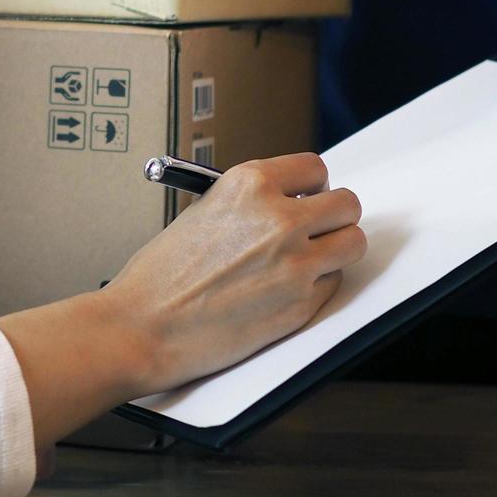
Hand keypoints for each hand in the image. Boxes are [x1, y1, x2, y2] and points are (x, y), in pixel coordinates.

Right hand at [100, 153, 364, 394]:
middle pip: (346, 204)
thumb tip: (286, 204)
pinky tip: (283, 292)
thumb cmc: (161, 275)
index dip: (313, 187)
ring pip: (353, 243)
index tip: (309, 198)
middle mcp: (279, 218)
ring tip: (309, 261)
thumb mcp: (202, 212)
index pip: (314, 169)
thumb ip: (249, 204)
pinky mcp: (300, 305)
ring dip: (336, 251)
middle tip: (316, 231)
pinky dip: (316, 287)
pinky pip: (332, 285)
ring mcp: (295, 263)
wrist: (142, 326)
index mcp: (249, 184)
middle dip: (333, 217)